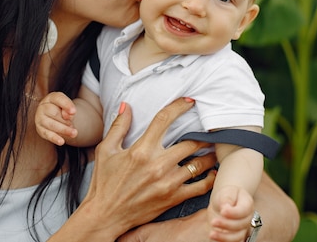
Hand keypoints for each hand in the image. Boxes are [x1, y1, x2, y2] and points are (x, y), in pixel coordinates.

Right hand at [35, 91, 76, 145]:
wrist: (57, 117)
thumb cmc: (62, 110)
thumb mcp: (67, 106)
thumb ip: (68, 108)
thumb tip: (67, 115)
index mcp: (50, 98)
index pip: (58, 99)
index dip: (66, 105)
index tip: (74, 112)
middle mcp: (43, 107)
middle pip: (54, 113)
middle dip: (66, 120)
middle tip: (72, 124)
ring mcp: (40, 118)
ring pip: (52, 124)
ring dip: (64, 130)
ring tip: (74, 133)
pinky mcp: (40, 129)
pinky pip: (47, 134)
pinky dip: (55, 138)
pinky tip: (61, 141)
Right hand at [78, 98, 216, 238]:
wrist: (105, 215)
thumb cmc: (103, 182)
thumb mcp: (105, 150)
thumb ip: (119, 126)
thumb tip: (126, 106)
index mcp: (141, 150)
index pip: (164, 120)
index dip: (179, 107)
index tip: (189, 102)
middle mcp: (157, 165)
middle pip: (190, 141)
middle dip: (202, 133)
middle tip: (208, 129)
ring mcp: (168, 183)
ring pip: (199, 163)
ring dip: (208, 154)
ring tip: (212, 148)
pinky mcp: (173, 198)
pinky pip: (200, 187)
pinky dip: (210, 178)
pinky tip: (212, 172)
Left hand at [208, 186, 253, 241]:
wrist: (225, 202)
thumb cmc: (227, 195)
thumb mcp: (227, 191)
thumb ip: (227, 198)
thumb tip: (225, 208)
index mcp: (248, 205)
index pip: (244, 211)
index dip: (233, 213)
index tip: (222, 211)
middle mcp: (247, 218)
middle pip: (241, 225)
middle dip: (226, 225)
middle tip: (213, 222)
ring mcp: (243, 229)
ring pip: (237, 237)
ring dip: (224, 237)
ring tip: (211, 234)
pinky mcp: (235, 236)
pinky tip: (215, 238)